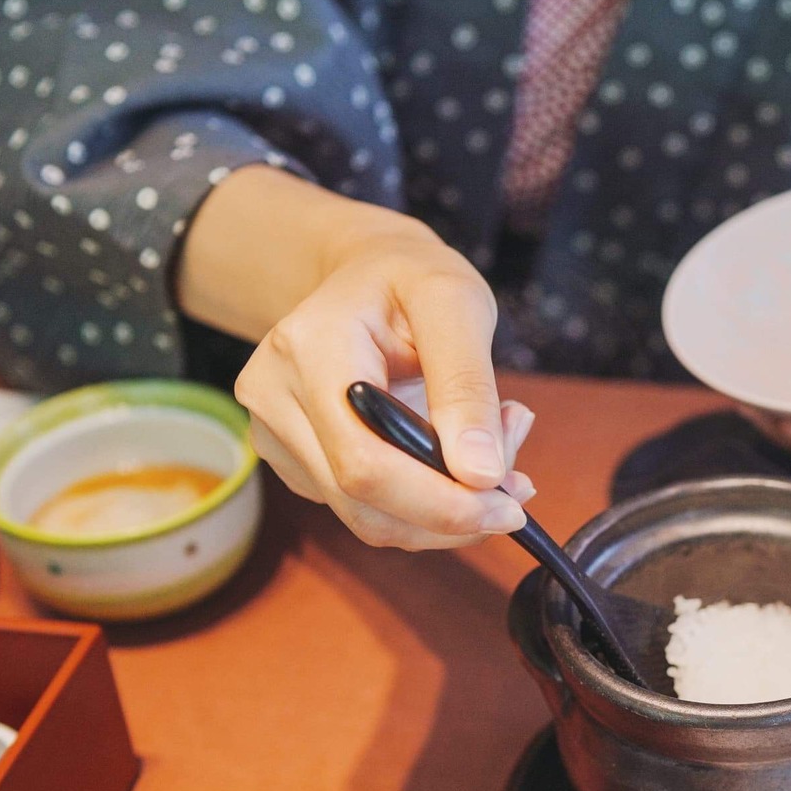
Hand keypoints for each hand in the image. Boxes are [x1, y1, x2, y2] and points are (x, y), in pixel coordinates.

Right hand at [180, 166, 533, 549]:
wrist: (364, 272)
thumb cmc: (411, 278)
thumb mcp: (456, 303)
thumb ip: (468, 386)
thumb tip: (482, 475)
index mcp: (309, 349)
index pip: (364, 461)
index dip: (439, 502)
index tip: (509, 507)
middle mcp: (275, 396)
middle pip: (362, 502)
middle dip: (451, 514)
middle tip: (516, 490)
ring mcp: (276, 433)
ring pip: (366, 518)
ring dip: (443, 511)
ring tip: (493, 455)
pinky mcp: (295, 461)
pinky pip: (364, 509)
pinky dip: (422, 502)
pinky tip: (452, 455)